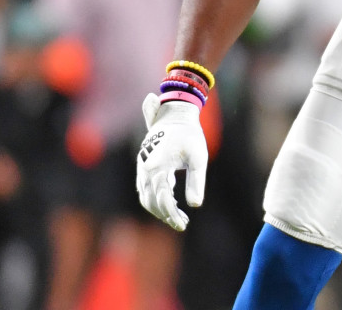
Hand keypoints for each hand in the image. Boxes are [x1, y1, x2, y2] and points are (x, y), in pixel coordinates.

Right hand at [136, 94, 206, 230]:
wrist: (174, 117)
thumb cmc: (189, 136)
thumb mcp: (198, 156)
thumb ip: (196, 181)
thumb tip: (196, 204)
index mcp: (158, 166)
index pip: (162, 197)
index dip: (171, 213)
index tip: (182, 224)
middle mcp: (145, 169)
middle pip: (152, 201)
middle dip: (166, 215)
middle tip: (182, 224)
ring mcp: (142, 170)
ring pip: (146, 198)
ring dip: (160, 211)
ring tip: (179, 219)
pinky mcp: (144, 170)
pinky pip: (145, 191)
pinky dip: (156, 202)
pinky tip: (172, 207)